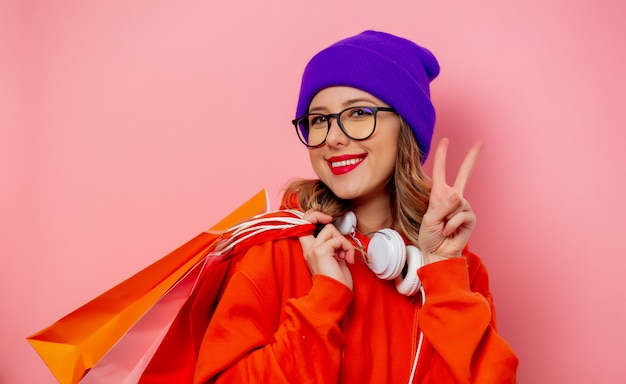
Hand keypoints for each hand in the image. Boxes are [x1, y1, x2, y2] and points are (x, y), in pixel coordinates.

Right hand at [298, 211, 354, 289]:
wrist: (335, 295)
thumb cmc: (337, 280)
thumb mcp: (333, 257)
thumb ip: (331, 244)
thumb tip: (337, 233)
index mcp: (309, 249)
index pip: (303, 222)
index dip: (313, 214)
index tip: (326, 218)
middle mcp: (308, 248)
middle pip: (312, 219)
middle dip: (330, 223)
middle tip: (339, 238)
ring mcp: (313, 249)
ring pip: (330, 229)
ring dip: (343, 241)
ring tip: (345, 256)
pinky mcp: (321, 251)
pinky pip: (338, 240)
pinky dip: (347, 248)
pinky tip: (347, 260)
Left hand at [419, 138, 482, 263]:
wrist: (438, 253)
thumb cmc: (430, 236)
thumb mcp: (429, 220)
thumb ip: (442, 207)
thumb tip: (458, 196)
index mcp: (439, 195)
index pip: (440, 172)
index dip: (442, 156)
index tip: (445, 140)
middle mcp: (453, 198)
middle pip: (465, 174)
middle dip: (472, 158)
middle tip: (480, 142)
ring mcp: (463, 207)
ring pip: (456, 203)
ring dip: (445, 218)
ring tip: (443, 228)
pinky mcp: (470, 217)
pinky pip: (460, 215)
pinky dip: (451, 225)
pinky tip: (450, 232)